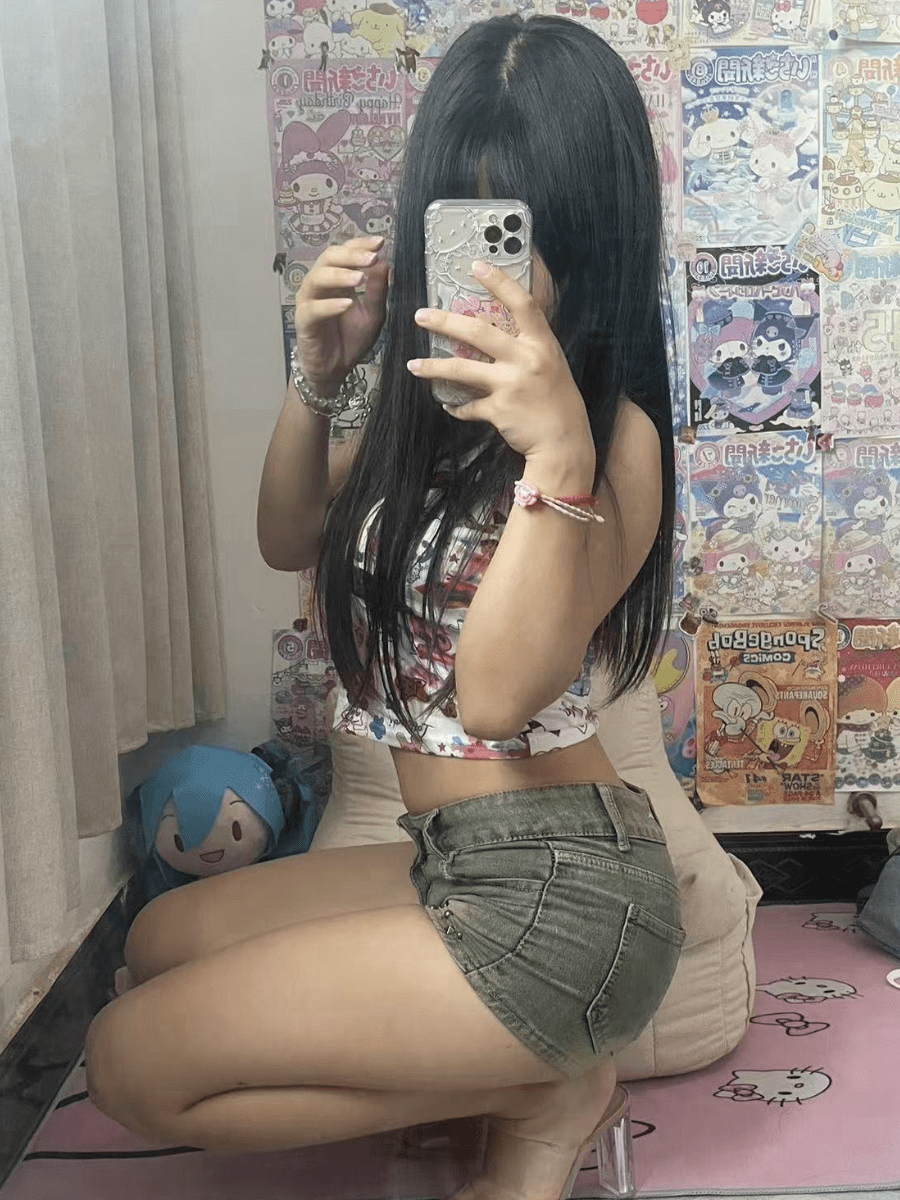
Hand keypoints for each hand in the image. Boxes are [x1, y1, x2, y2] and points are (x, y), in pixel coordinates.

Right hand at [293, 235, 388, 395]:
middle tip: (372, 258)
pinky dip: (330, 305)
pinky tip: (346, 304)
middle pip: (329, 257)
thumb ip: (378, 291)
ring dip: (340, 276)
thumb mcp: (373, 314)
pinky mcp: (304, 321)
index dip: (360, 244)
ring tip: (360, 279)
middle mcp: (320, 284)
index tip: (380, 242)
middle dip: (351, 255)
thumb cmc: (351, 338)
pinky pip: (314, 309)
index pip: (345, 251)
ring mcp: (309, 300)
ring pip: (318, 278)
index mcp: (338, 278)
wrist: (336, 368)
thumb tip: (385, 263)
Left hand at [407, 259, 593, 461]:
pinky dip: (457, 406)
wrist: (564, 442)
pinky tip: (448, 405)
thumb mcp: (551, 365)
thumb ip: (527, 348)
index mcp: (542, 344)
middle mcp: (526, 360)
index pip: (521, 303)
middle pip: (478, 332)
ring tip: (413, 365)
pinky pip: (468, 406)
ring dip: (433, 366)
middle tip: (420, 315)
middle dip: (444, 322)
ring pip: (462, 370)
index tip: (476, 266)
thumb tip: (495, 333)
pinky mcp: (498, 410)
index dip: (499, 282)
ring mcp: (510, 385)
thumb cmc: (558, 402)